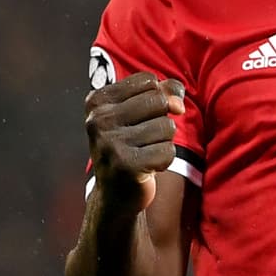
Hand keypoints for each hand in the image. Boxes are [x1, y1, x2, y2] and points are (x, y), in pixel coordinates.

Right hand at [84, 72, 185, 211]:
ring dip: (163, 142)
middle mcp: (99, 120)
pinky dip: (164, 160)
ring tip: (144, 153)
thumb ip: (162, 92)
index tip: (147, 115)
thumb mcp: (139, 112)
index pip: (148, 81)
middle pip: (159, 101)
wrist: (114, 194)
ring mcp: (110, 144)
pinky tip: (147, 167)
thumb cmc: (130, 145)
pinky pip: (168, 151)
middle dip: (162, 120)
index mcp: (97, 101)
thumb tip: (178, 101)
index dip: (159, 96)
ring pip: (167, 127)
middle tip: (144, 139)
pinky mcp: (126, 166)